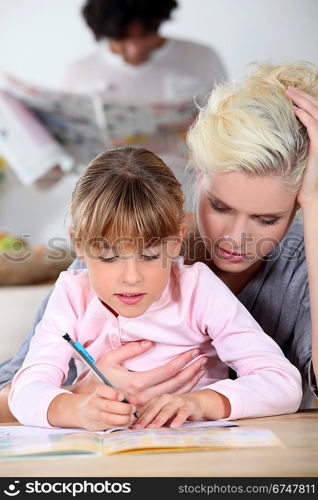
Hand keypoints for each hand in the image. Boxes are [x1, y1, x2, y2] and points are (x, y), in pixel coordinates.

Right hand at [71, 340, 206, 405]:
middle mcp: (144, 396)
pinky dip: (182, 390)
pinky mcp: (146, 406)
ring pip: (174, 393)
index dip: (182, 360)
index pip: (167, 371)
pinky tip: (189, 381)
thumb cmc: (98, 376)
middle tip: (202, 358)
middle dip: (191, 370)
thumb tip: (149, 343)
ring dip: (190, 381)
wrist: (90, 399)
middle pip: (175, 383)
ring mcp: (145, 404)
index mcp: (137, 383)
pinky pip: (168, 399)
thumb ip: (130, 349)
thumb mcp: (110, 358)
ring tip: (200, 368)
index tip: (193, 351)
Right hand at [77, 385, 136, 430]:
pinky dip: (121, 425)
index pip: (103, 391)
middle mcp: (94, 403)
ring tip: (132, 417)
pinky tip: (127, 423)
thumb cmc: (102, 400)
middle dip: (123, 408)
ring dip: (123, 419)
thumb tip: (135, 401)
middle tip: (133, 409)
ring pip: (109, 419)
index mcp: (98, 392)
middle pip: (108, 406)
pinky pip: (110, 426)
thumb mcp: (109, 394)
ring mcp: (94, 415)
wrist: (83, 412)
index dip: (113, 394)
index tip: (122, 397)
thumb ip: (123, 395)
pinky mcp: (97, 426)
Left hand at [134, 389, 230, 428]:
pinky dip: (178, 419)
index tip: (130, 428)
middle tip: (138, 429)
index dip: (138, 419)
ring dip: (160, 419)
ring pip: (167, 410)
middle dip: (146, 419)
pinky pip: (182, 413)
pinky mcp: (188, 406)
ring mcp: (177, 401)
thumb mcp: (163, 412)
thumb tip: (135, 426)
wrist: (196, 402)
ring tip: (153, 427)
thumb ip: (152, 417)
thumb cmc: (176, 409)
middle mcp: (166, 398)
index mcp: (158, 400)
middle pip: (154, 409)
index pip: (146, 410)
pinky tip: (174, 426)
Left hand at [286, 86, 317, 206]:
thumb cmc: (302, 181)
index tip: (290, 95)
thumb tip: (277, 134)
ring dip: (302, 102)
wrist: (311, 197)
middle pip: (316, 109)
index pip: (315, 113)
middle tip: (288, 88)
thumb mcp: (297, 157)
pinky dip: (305, 117)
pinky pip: (314, 128)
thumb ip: (293, 143)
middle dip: (302, 96)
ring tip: (289, 94)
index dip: (304, 101)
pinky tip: (295, 111)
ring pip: (316, 114)